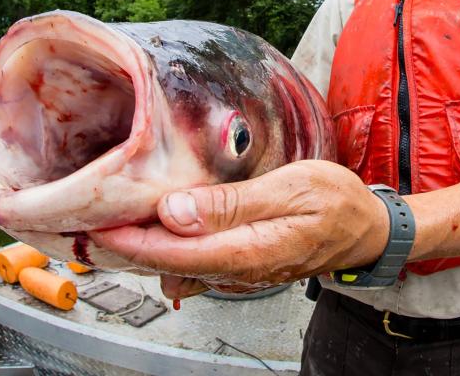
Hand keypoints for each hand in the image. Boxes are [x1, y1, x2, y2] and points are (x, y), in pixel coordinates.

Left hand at [90, 160, 388, 297]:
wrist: (364, 228)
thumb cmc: (335, 202)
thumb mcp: (291, 189)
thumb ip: (233, 204)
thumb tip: (175, 211)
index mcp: (249, 249)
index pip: (175, 251)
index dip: (132, 240)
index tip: (98, 222)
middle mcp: (238, 268)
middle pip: (169, 263)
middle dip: (128, 244)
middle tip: (95, 215)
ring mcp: (239, 270)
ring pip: (178, 266)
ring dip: (145, 245)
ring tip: (119, 214)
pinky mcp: (241, 264)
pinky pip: (194, 263)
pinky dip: (169, 247)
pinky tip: (161, 224)